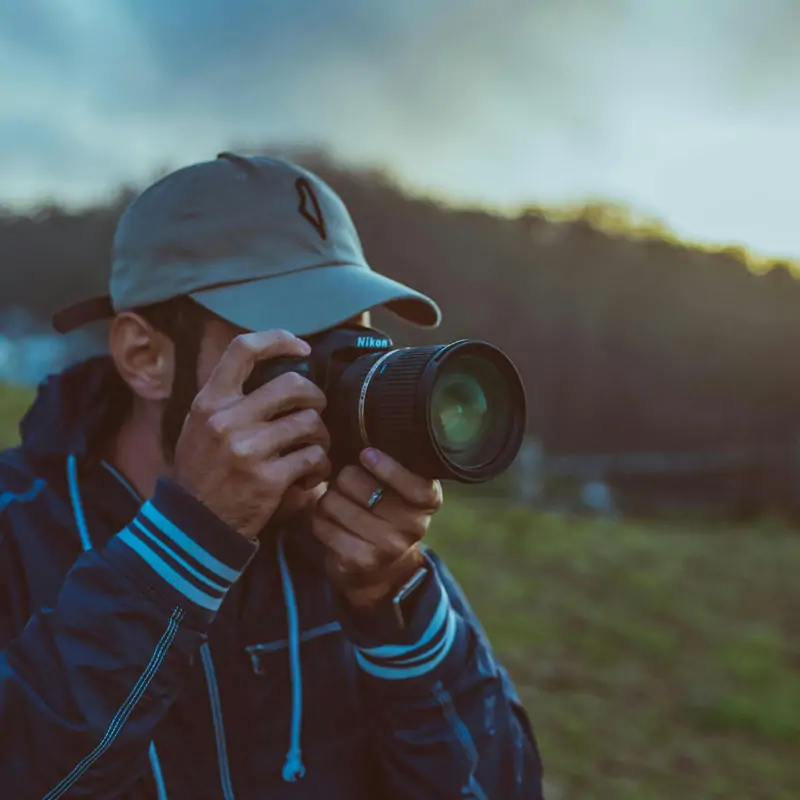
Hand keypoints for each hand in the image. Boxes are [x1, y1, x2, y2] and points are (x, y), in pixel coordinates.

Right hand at [173, 330, 330, 539]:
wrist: (194, 528)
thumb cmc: (203, 473)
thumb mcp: (199, 427)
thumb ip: (229, 400)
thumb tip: (273, 370)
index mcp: (209, 402)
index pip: (243, 350)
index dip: (278, 340)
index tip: (302, 348)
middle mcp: (226, 420)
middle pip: (293, 385)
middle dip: (315, 397)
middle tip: (316, 411)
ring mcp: (248, 449)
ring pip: (310, 423)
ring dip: (321, 436)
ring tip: (314, 448)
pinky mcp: (268, 479)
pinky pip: (314, 458)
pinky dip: (320, 466)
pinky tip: (311, 475)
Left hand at [312, 448, 442, 607]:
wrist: (384, 570)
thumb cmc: (386, 512)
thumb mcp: (401, 489)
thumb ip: (391, 463)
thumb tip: (360, 432)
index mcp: (428, 501)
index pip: (414, 485)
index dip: (387, 467)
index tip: (367, 454)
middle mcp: (414, 526)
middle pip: (356, 483)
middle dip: (344, 478)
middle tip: (348, 484)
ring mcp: (387, 546)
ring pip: (333, 502)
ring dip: (328, 499)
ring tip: (339, 504)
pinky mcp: (360, 561)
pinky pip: (322, 524)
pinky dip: (319, 519)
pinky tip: (330, 522)